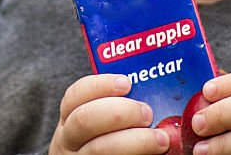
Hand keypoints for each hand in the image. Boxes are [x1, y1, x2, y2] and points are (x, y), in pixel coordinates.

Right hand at [49, 74, 171, 154]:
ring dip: (136, 141)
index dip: (101, 85)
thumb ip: (122, 104)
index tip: (127, 83)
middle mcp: (69, 140)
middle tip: (147, 113)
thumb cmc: (112, 137)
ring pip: (99, 149)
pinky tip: (152, 154)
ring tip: (160, 139)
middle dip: (121, 112)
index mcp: (71, 118)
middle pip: (85, 120)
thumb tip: (153, 90)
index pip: (76, 95)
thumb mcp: (105, 119)